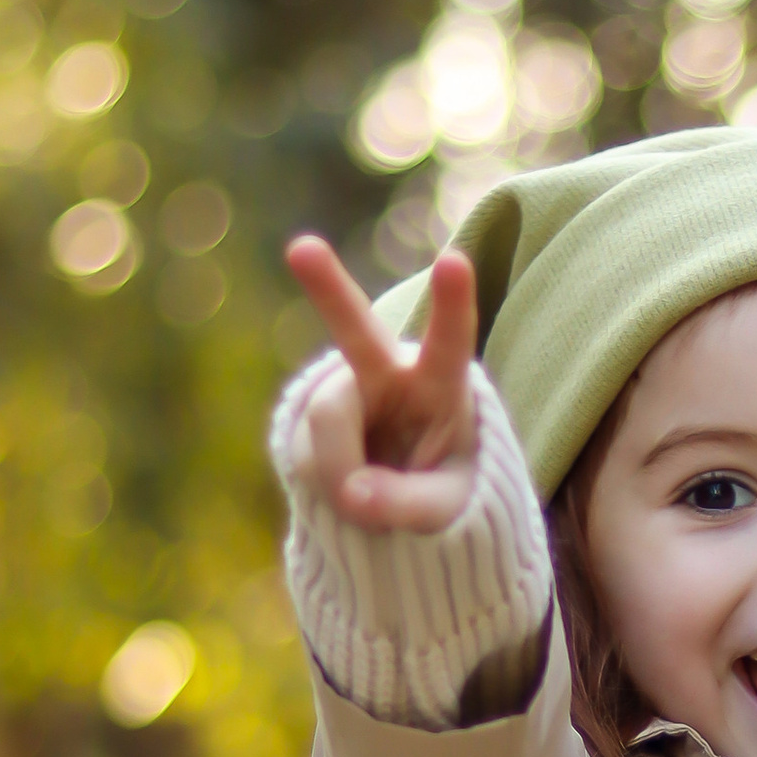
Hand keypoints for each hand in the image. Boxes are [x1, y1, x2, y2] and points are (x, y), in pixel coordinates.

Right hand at [283, 233, 480, 535]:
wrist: (403, 494)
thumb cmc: (444, 487)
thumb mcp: (448, 508)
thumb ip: (408, 505)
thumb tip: (352, 496)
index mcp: (441, 383)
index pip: (451, 342)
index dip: (453, 304)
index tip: (454, 261)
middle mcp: (389, 374)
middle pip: (357, 331)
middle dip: (328, 288)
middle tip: (302, 248)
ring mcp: (342, 393)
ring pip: (326, 423)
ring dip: (341, 473)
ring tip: (371, 499)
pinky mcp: (308, 418)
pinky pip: (304, 455)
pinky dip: (324, 485)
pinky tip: (346, 485)